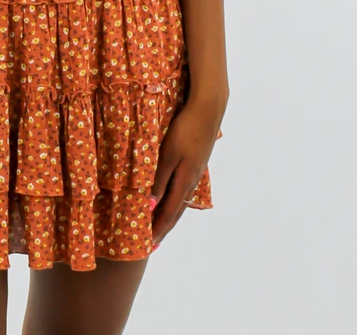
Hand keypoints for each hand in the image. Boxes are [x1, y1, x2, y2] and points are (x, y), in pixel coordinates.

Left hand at [150, 102, 221, 247]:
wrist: (208, 110)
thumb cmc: (185, 131)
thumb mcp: (168, 155)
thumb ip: (159, 181)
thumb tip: (149, 206)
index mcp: (185, 182)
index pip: (169, 213)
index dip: (158, 229)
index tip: (149, 246)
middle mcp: (192, 181)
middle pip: (176, 211)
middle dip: (164, 228)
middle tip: (153, 244)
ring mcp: (196, 172)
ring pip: (181, 201)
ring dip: (169, 215)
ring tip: (160, 226)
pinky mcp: (196, 162)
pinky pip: (183, 189)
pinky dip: (174, 200)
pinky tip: (172, 198)